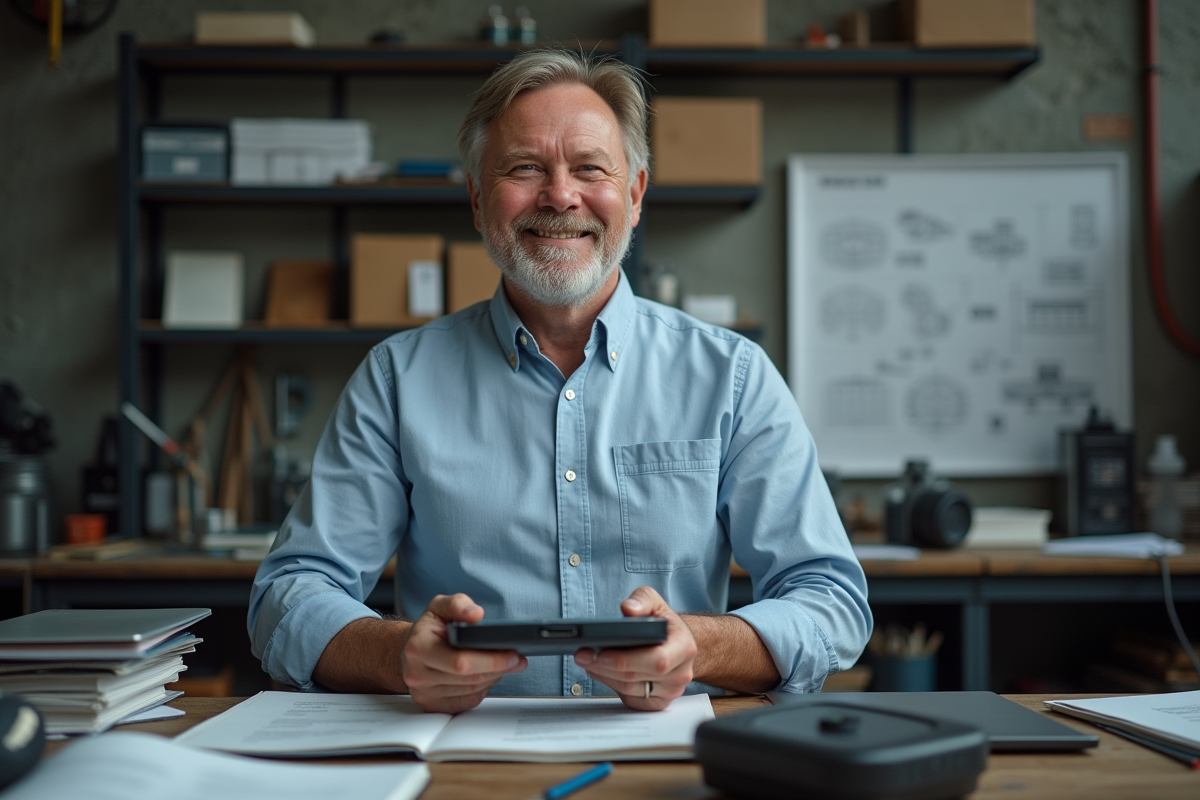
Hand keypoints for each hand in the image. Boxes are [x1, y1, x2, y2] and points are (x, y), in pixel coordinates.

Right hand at [400, 593, 526, 712]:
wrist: (410, 650)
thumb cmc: (429, 628)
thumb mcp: (440, 606)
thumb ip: (458, 604)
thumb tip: (476, 615)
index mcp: (418, 647)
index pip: (460, 661)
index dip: (491, 659)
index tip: (512, 653)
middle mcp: (418, 674)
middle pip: (470, 679)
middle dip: (499, 668)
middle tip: (518, 659)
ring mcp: (425, 694)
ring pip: (472, 690)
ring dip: (494, 678)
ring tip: (507, 664)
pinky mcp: (434, 705)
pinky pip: (468, 700)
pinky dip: (483, 688)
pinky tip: (489, 675)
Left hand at [574, 587, 696, 710]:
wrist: (679, 644)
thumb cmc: (665, 624)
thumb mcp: (656, 603)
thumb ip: (642, 599)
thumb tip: (628, 609)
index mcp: (684, 648)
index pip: (656, 661)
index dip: (624, 659)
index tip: (599, 650)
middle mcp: (680, 673)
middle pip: (635, 677)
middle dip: (604, 666)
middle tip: (582, 655)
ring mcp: (670, 691)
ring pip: (629, 690)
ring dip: (603, 676)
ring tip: (587, 660)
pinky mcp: (658, 702)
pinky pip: (630, 700)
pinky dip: (612, 685)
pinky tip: (601, 671)